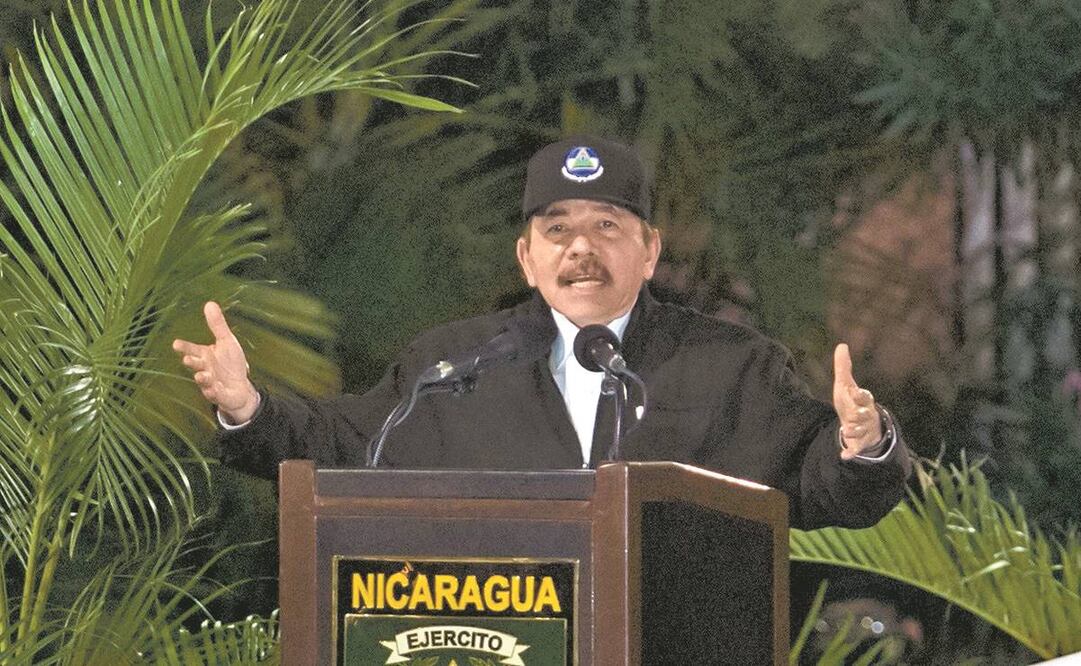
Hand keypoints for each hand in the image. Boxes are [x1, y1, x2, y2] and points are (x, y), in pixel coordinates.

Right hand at [172, 302, 258, 423]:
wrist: (239, 388)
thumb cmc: (230, 363)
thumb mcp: (227, 342)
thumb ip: (217, 325)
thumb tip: (210, 303)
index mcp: (205, 355)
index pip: (192, 349)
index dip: (184, 347)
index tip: (175, 344)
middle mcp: (205, 368)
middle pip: (196, 365)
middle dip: (192, 362)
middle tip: (188, 359)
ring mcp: (210, 383)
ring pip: (204, 381)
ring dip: (203, 378)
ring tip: (203, 375)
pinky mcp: (219, 395)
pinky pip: (215, 394)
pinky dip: (214, 392)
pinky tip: (215, 388)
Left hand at [832, 343, 882, 459]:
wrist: (862, 424)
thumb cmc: (853, 402)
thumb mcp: (846, 385)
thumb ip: (844, 368)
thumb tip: (842, 345)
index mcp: (864, 400)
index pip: (864, 396)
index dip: (860, 394)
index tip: (854, 391)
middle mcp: (867, 415)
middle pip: (864, 415)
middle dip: (859, 414)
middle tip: (852, 414)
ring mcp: (864, 430)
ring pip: (861, 431)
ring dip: (854, 431)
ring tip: (846, 431)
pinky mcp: (860, 443)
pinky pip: (857, 449)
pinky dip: (851, 452)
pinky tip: (844, 455)